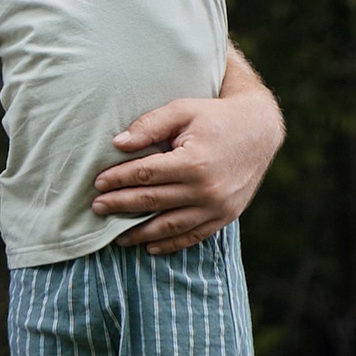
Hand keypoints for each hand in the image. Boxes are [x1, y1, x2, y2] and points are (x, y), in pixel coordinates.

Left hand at [91, 90, 275, 253]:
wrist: (259, 130)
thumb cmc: (215, 116)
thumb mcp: (183, 110)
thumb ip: (149, 125)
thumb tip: (117, 144)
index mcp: (193, 162)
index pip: (144, 175)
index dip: (118, 180)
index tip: (97, 183)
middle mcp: (205, 189)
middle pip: (152, 202)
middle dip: (120, 206)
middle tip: (96, 208)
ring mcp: (217, 207)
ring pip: (170, 226)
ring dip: (139, 233)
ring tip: (116, 236)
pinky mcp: (225, 216)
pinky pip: (193, 236)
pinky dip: (170, 244)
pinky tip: (149, 245)